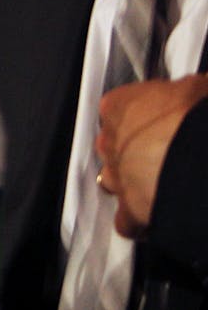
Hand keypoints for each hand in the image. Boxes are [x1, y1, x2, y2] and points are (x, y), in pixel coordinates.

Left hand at [95, 75, 207, 237]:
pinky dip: (138, 221)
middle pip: (113, 145)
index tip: (158, 120)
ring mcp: (118, 176)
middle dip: (133, 151)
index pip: (118, 107)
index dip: (140, 116)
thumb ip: (189, 90)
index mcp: (120, 105)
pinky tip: (156, 218)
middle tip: (164, 154)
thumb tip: (199, 89)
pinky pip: (126, 221)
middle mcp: (111, 141)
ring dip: (132, 183)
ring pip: (113, 181)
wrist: (206, 160)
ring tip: (160, 185)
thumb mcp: (198, 88)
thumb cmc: (198, 119)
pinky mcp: (131, 210)